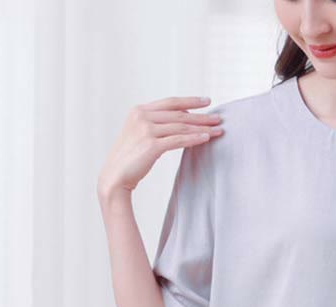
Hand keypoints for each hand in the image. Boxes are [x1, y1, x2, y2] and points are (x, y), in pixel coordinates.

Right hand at [96, 95, 222, 199]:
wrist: (115, 176)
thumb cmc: (130, 158)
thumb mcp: (140, 134)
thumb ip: (156, 124)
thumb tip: (182, 119)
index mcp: (139, 110)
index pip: (170, 102)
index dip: (190, 101)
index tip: (207, 101)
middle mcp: (142, 116)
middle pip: (179, 114)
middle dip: (202, 116)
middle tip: (219, 118)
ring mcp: (146, 130)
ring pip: (181, 126)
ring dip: (202, 128)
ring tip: (218, 130)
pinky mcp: (151, 145)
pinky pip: (178, 140)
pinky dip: (194, 138)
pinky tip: (206, 138)